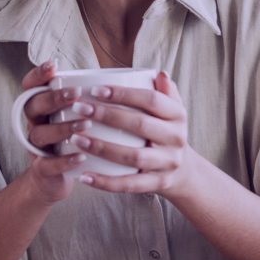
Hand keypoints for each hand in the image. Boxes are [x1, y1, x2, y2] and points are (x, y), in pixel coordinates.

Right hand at [19, 60, 90, 202]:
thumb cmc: (75, 142)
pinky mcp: (41, 170)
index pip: (32, 86)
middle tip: (77, 94)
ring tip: (85, 126)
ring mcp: (37, 147)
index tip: (54, 65)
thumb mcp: (79, 117)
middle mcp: (36, 124)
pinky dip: (63, 161)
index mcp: (43, 108)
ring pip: (40, 134)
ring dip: (62, 128)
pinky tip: (81, 156)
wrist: (56, 180)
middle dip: (54, 98)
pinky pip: (47, 164)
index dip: (38, 74)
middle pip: (33, 105)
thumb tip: (132, 78)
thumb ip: (95, 98)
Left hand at [71, 72, 199, 199]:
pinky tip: (85, 176)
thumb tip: (159, 74)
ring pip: (133, 156)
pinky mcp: (158, 183)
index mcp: (178, 115)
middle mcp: (177, 138)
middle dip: (107, 116)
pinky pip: (129, 185)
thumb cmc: (166, 133)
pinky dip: (105, 182)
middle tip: (79, 109)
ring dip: (102, 147)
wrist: (184, 172)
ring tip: (76, 139)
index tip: (95, 90)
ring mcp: (168, 163)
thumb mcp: (172, 111)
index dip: (124, 94)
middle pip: (140, 125)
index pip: (152, 100)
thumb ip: (164, 92)